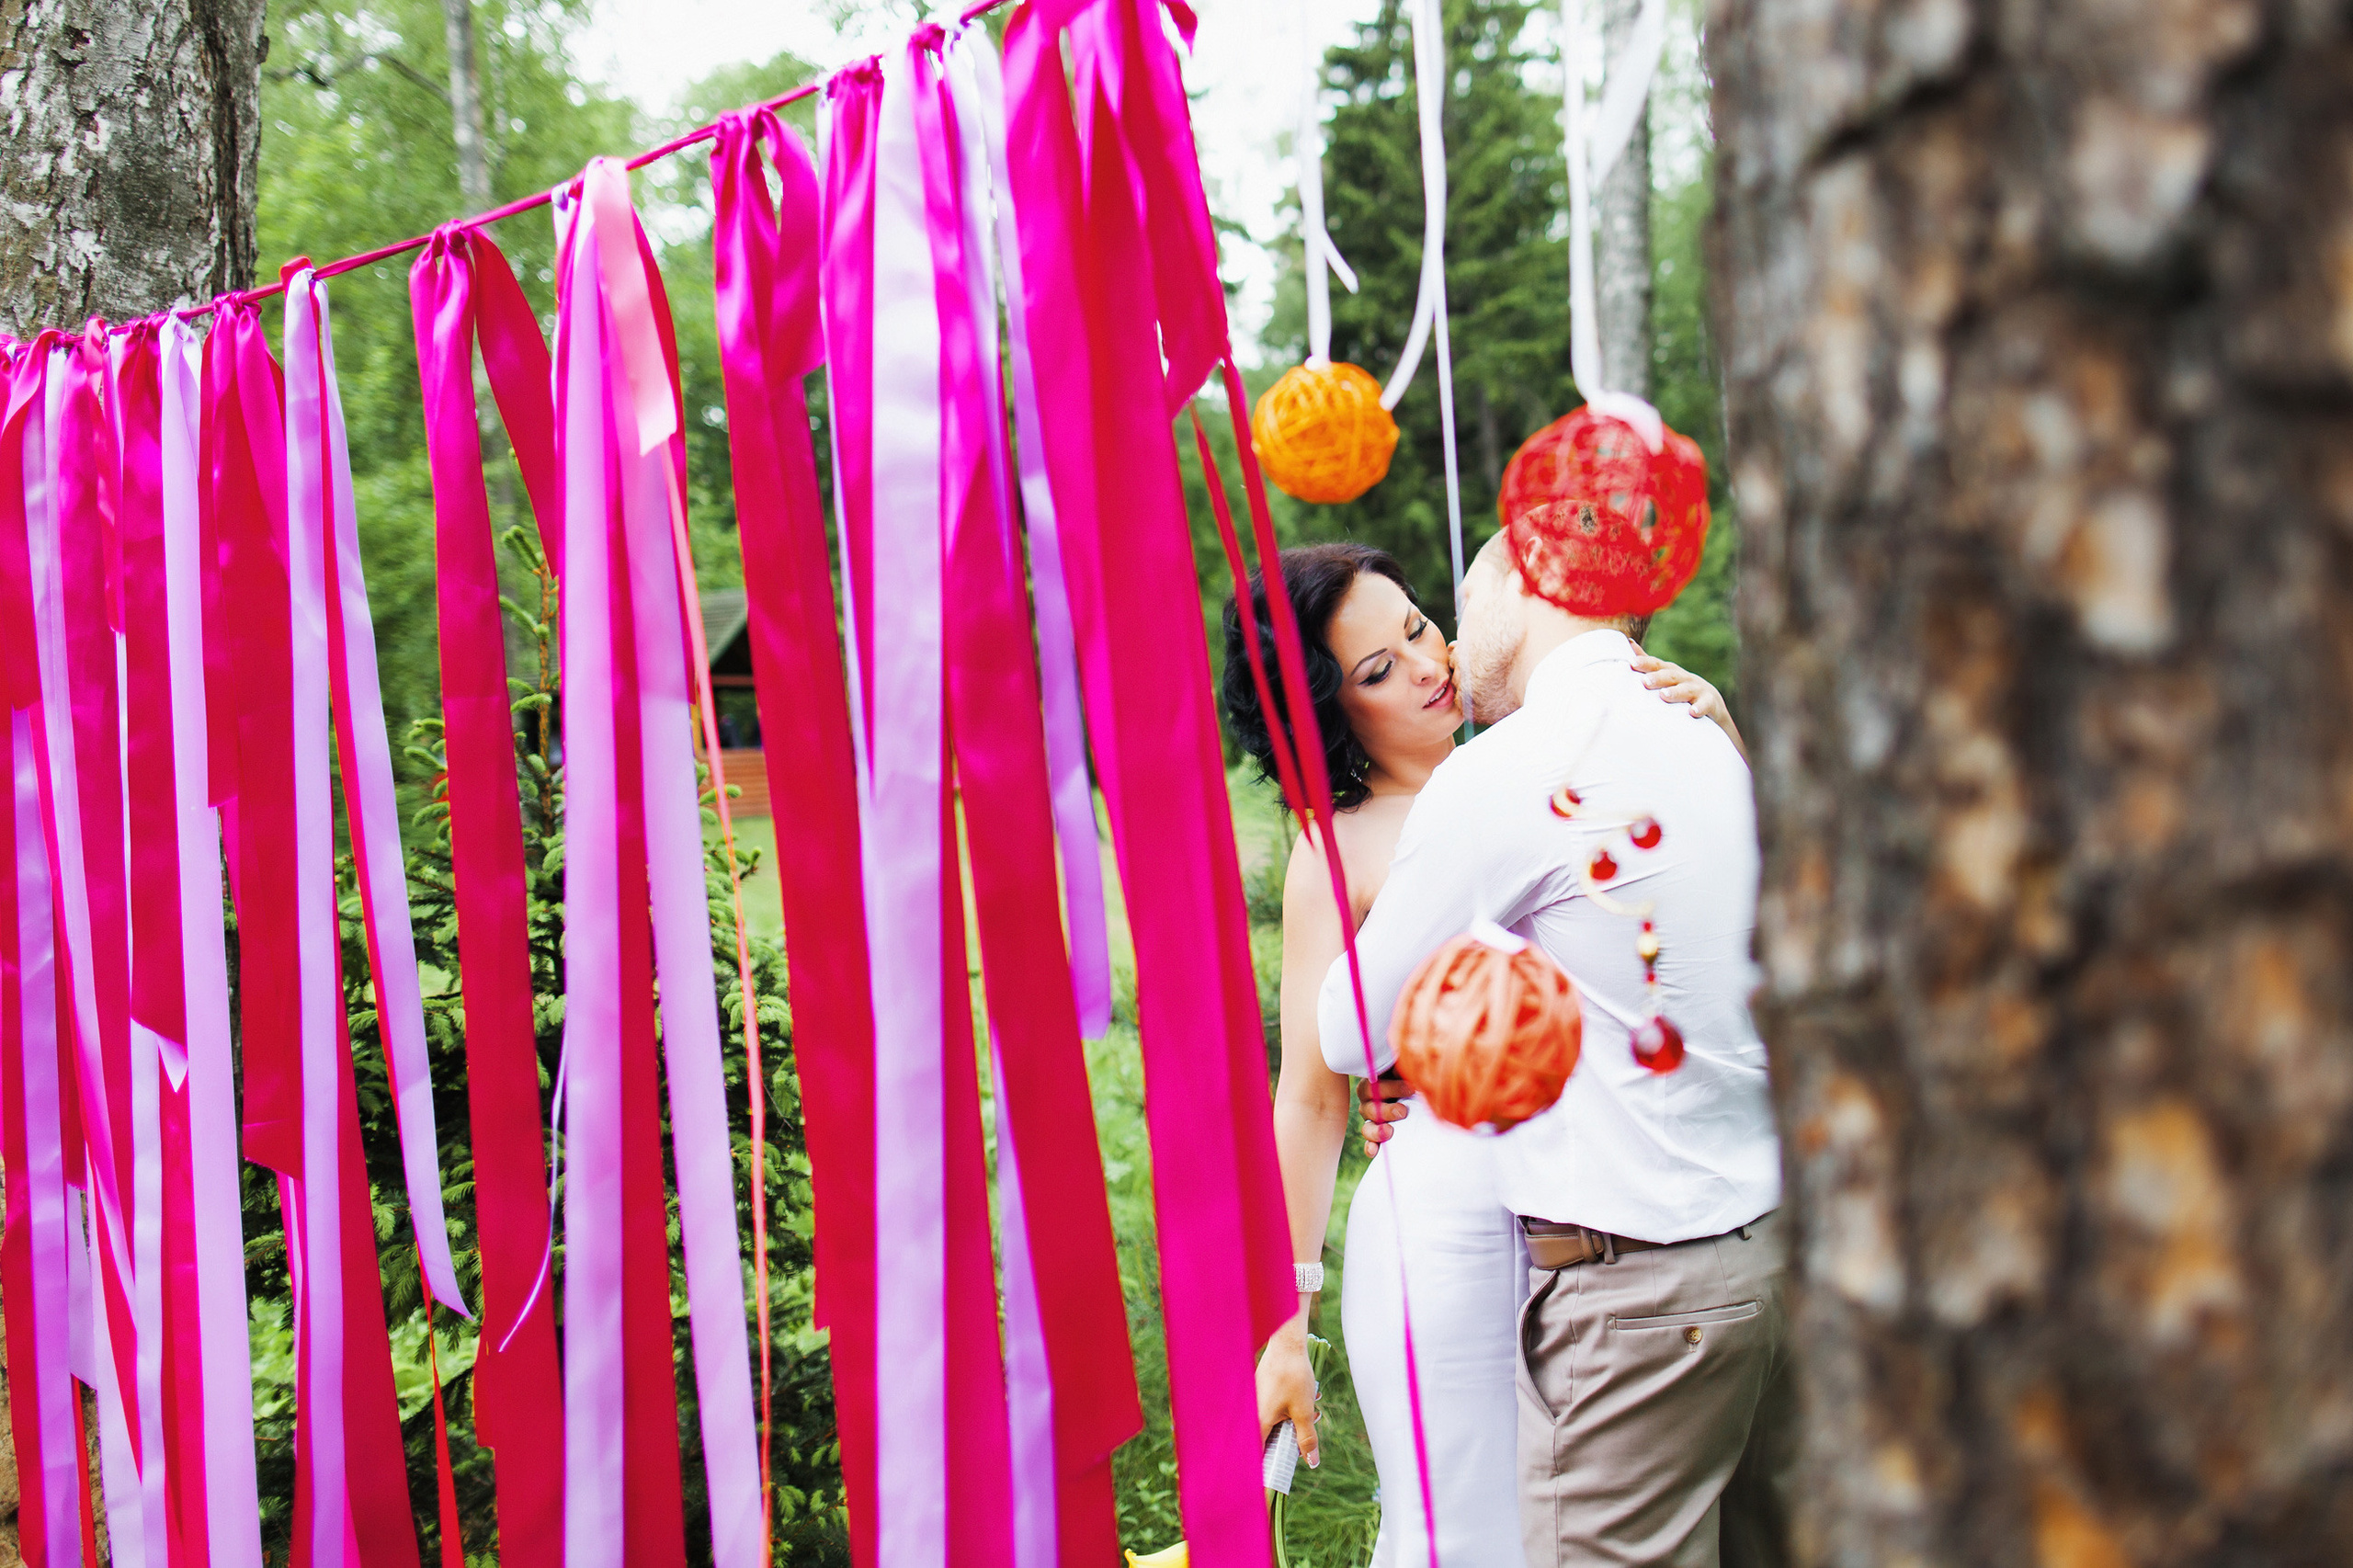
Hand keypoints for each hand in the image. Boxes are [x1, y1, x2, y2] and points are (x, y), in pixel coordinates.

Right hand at [1255, 1324, 1321, 1469]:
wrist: (1287, 1344)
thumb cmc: (1294, 1376)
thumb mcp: (1304, 1410)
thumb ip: (1307, 1439)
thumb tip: (1311, 1463)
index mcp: (1259, 1421)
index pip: (1257, 1455)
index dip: (1264, 1470)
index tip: (1273, 1480)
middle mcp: (1251, 1413)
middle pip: (1265, 1441)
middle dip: (1285, 1445)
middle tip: (1301, 1446)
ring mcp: (1253, 1402)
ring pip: (1270, 1425)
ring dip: (1289, 1426)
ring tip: (1312, 1413)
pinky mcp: (1259, 1393)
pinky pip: (1270, 1412)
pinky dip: (1285, 1413)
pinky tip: (1304, 1401)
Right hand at [1358, 1073, 1412, 1155]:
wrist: (1419, 1098)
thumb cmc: (1413, 1080)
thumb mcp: (1409, 1072)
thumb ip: (1406, 1069)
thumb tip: (1412, 1069)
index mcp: (1375, 1083)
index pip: (1373, 1085)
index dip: (1390, 1088)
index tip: (1411, 1088)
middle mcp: (1370, 1102)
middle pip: (1369, 1107)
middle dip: (1386, 1110)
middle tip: (1403, 1112)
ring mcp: (1372, 1120)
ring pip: (1366, 1126)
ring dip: (1376, 1130)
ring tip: (1389, 1132)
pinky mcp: (1377, 1136)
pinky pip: (1369, 1144)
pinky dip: (1370, 1148)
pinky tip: (1374, 1151)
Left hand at [1631, 652, 1724, 722]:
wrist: (1711, 701)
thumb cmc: (1680, 686)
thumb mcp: (1665, 674)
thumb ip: (1648, 663)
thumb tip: (1628, 643)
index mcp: (1670, 672)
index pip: (1656, 665)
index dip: (1645, 663)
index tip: (1633, 663)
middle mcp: (1683, 678)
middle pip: (1670, 676)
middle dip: (1658, 677)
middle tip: (1646, 681)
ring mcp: (1696, 689)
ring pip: (1686, 689)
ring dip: (1675, 692)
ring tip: (1664, 695)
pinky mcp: (1708, 702)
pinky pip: (1705, 705)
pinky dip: (1700, 708)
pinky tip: (1693, 712)